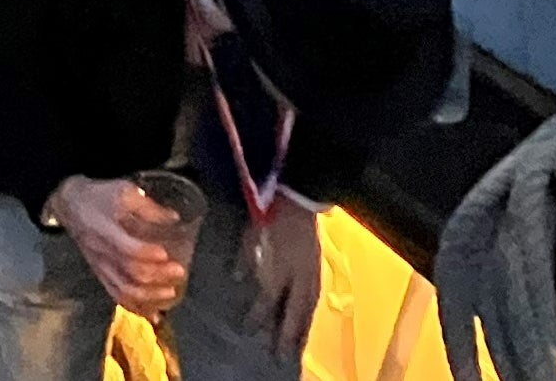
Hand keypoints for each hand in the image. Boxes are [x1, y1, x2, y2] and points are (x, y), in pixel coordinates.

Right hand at [42, 177, 189, 317]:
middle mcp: (103, 253)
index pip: (127, 249)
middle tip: (179, 272)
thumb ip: (148, 206)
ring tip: (170, 294)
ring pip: (124, 291)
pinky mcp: (101, 275)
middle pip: (130, 274)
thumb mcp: (123, 191)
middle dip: (157, 278)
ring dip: (149, 298)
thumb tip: (174, 218)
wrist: (70, 205)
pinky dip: (136, 308)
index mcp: (107, 230)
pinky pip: (117, 296)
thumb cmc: (100, 196)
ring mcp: (101, 268)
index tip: (167, 254)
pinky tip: (153, 315)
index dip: (148, 255)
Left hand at [248, 197, 321, 355]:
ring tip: (297, 349)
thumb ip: (245, 260)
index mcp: (281, 268)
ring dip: (302, 331)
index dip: (258, 317)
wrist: (297, 197)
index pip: (268, 300)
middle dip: (286, 337)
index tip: (248, 331)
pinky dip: (310, 315)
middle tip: (281, 358)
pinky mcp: (317, 269)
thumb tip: (238, 279)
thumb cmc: (270, 215)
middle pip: (293, 313)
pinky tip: (306, 323)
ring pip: (307, 310)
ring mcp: (311, 274)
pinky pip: (315, 299)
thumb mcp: (251, 236)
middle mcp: (298, 277)